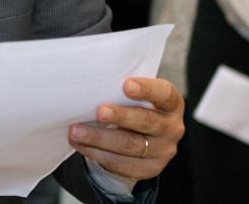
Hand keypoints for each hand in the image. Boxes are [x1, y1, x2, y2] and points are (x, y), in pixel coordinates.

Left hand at [67, 77, 184, 180]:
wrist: (143, 137)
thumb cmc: (135, 106)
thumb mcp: (136, 94)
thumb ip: (122, 87)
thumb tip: (89, 80)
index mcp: (171, 104)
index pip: (165, 94)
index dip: (147, 89)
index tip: (127, 85)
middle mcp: (172, 128)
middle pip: (146, 122)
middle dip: (120, 116)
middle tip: (99, 111)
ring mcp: (163, 151)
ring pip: (130, 145)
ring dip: (100, 138)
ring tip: (76, 131)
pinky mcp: (149, 168)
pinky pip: (121, 163)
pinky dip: (97, 153)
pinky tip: (81, 144)